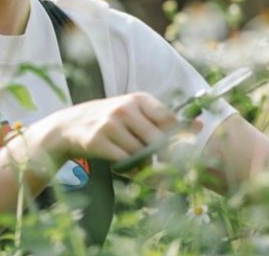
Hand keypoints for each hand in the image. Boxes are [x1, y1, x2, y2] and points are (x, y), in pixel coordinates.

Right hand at [33, 92, 178, 163]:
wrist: (69, 125)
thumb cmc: (109, 120)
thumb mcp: (134, 112)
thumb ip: (162, 119)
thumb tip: (199, 125)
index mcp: (139, 99)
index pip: (169, 120)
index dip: (179, 138)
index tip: (184, 150)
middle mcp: (125, 108)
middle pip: (157, 140)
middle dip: (162, 158)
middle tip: (164, 167)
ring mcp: (110, 124)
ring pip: (140, 153)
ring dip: (143, 165)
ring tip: (137, 164)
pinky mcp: (98, 140)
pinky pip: (123, 161)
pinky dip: (129, 169)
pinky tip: (124, 166)